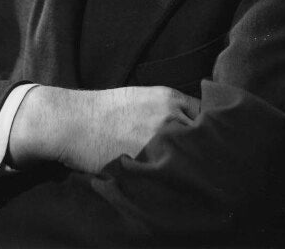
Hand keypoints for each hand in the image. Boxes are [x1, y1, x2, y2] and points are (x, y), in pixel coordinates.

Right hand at [8, 85, 199, 173]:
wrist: (73, 121)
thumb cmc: (105, 110)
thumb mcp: (141, 97)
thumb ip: (169, 109)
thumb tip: (193, 127)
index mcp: (169, 98)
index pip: (208, 115)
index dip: (211, 131)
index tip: (212, 144)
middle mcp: (170, 116)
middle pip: (206, 137)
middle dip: (208, 151)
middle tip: (211, 166)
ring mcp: (159, 139)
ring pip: (192, 158)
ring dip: (194, 168)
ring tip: (195, 180)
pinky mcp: (146, 161)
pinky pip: (171, 176)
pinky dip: (176, 182)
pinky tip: (175, 187)